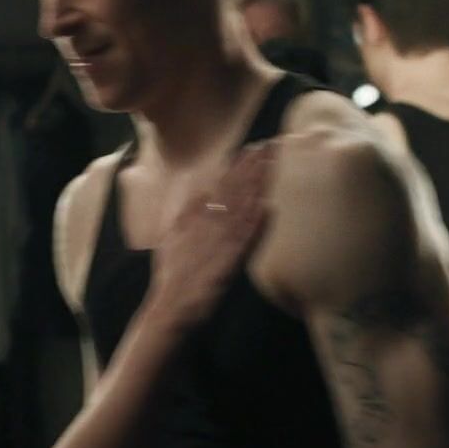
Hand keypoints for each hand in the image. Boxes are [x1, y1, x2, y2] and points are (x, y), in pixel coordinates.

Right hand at [148, 141, 275, 327]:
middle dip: (254, 165)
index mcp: (194, 212)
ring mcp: (218, 238)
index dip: (239, 164)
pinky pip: (245, 237)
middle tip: (273, 145)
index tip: (255, 147)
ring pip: (242, 204)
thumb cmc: (174, 271)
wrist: (172, 303)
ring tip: (276, 165)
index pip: (220, 182)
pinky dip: (256, 221)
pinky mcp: (228, 258)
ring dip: (260, 184)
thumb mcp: (174, 233)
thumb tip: (202, 190)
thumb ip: (189, 211)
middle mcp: (206, 220)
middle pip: (234, 186)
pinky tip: (269, 206)